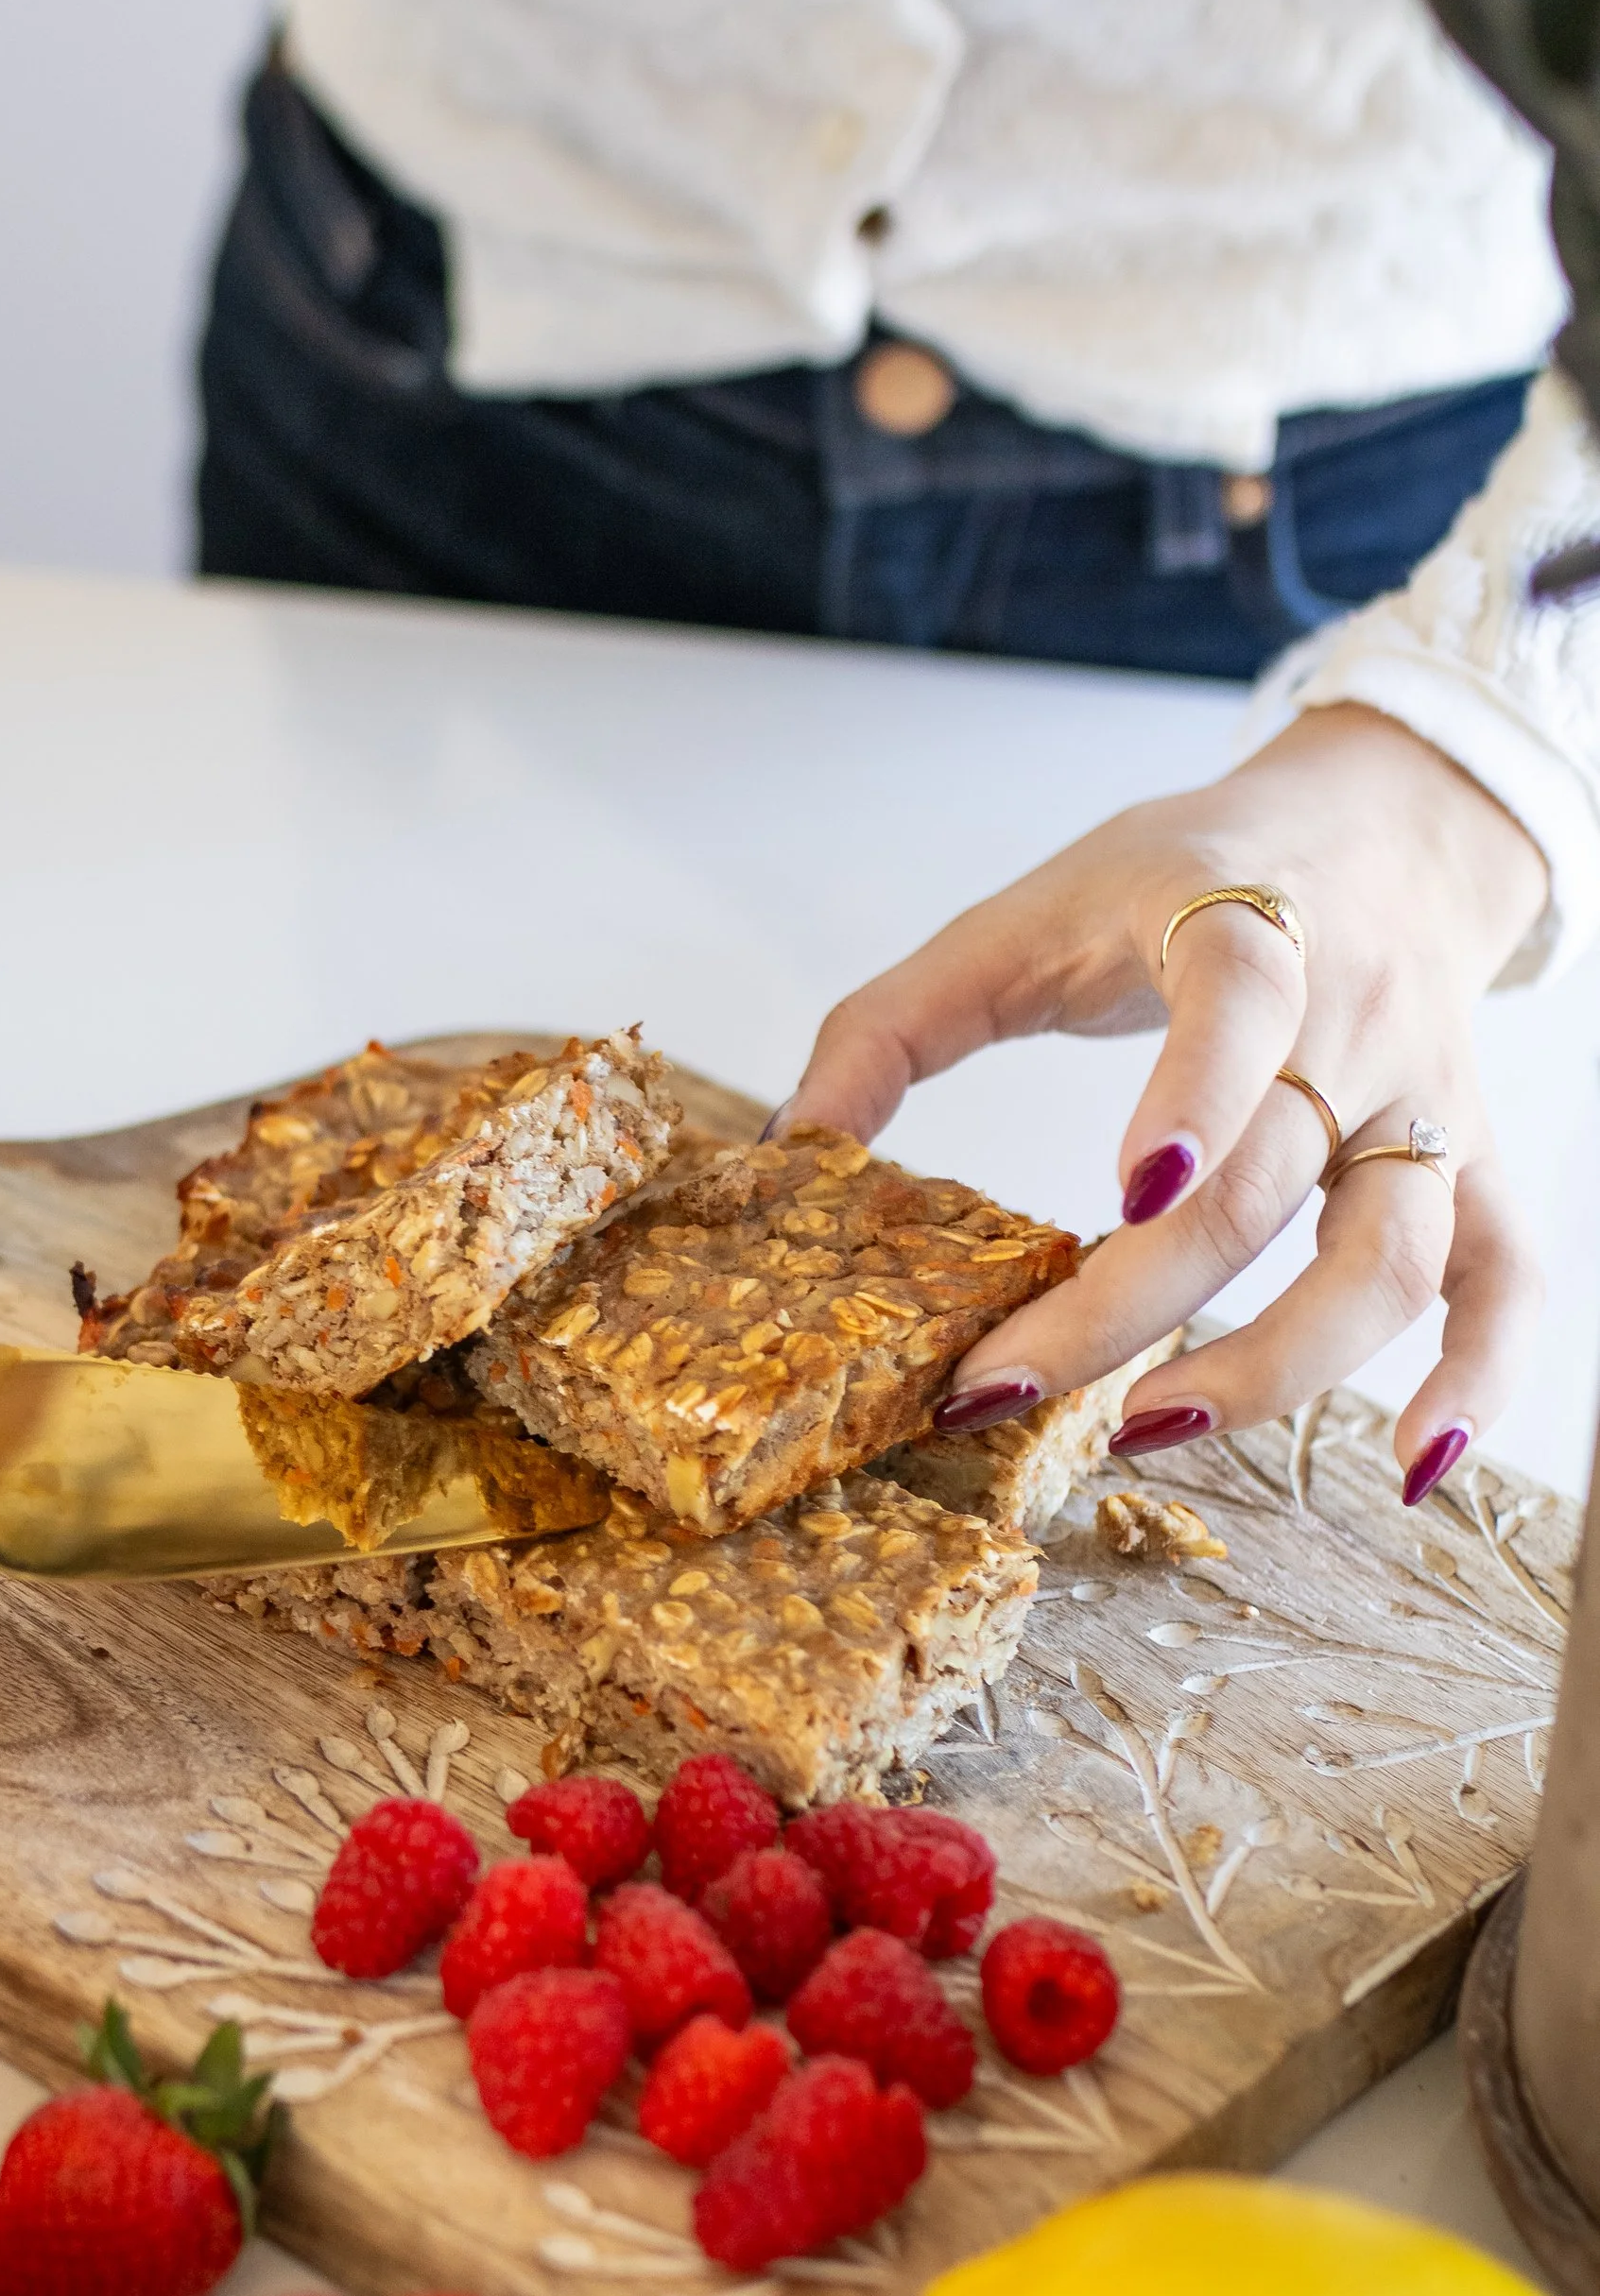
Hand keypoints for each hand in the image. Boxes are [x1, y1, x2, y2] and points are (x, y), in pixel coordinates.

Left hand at [774, 705, 1549, 1499]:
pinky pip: (1505, 1283)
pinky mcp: (1473, 1161)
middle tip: (1002, 1383)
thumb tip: (791, 1152)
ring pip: (1391, 1256)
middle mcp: (1357, 1019)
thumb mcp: (1027, 912)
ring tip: (1146, 1427)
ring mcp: (1426, 1101)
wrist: (1380, 823)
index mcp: (1245, 923)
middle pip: (1264, 1185)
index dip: (1194, 1097)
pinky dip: (1478, 1384)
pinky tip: (1413, 1473)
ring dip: (1277, 1367)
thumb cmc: (1183, 875)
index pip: (1243, 999)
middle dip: (1128, 1303)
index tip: (1121, 1195)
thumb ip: (895, 1022)